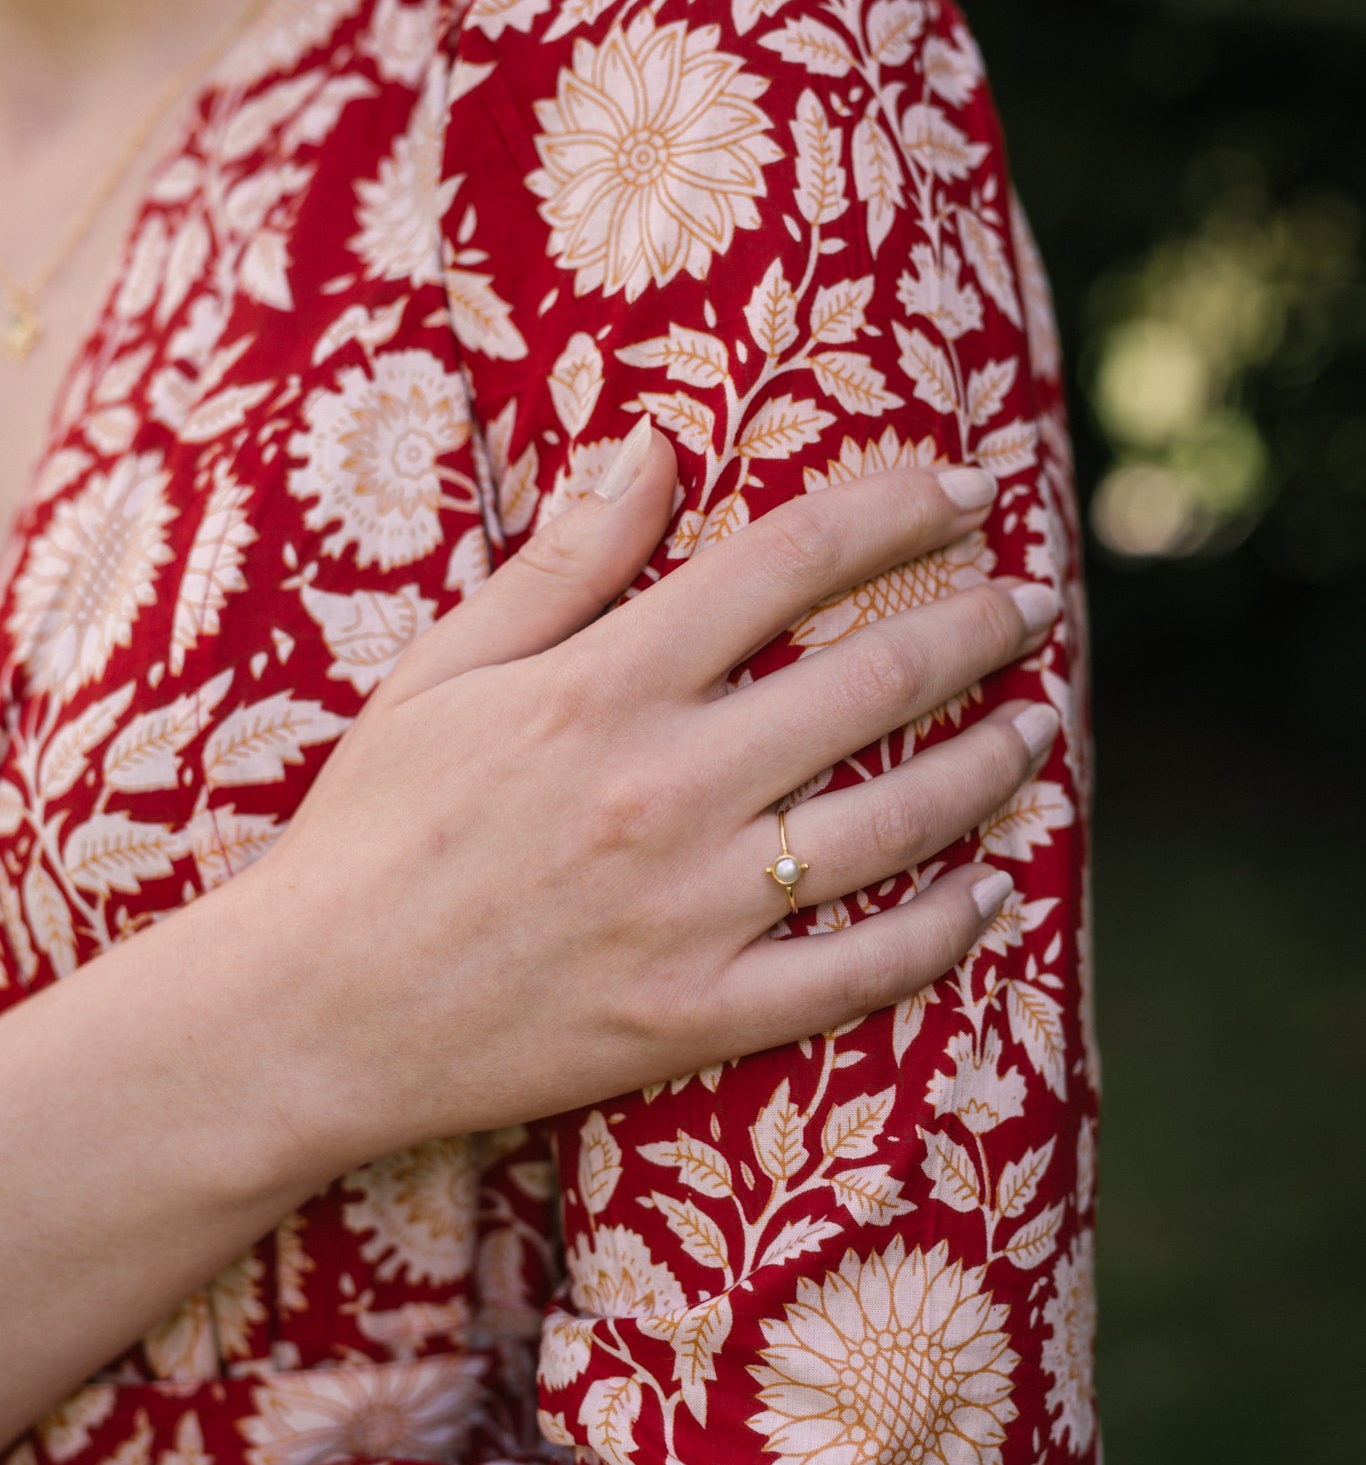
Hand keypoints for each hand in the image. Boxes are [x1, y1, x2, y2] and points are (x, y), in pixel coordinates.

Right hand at [246, 422, 1059, 1181]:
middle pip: (874, 680)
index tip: (971, 488)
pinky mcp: (698, 1016)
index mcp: (603, 686)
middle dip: (979, 625)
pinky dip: (940, 931)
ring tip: (1039, 729)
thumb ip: (562, 563)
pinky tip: (989, 892)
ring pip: (894, 823)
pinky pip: (857, 972)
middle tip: (1034, 604)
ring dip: (989, 766)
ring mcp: (691, 910)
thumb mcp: (443, 673)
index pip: (791, 560)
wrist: (313, 1014)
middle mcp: (666, 788)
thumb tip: (655, 447)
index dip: (900, 508)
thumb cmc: (371, 828)